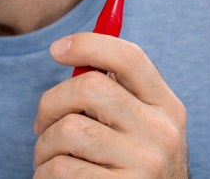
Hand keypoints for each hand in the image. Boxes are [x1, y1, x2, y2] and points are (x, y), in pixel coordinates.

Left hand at [33, 33, 188, 177]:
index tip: (56, 49)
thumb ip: (115, 92)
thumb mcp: (140, 126)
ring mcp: (145, 166)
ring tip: (49, 157)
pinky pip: (61, 169)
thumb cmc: (132, 165)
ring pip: (68, 130)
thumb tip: (70, 51)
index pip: (130, 57)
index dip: (88, 44)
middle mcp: (162, 134)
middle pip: (89, 87)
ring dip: (44, 144)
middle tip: (42, 122)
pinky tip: (54, 178)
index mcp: (167, 107)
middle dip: (51, 102)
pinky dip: (45, 172)